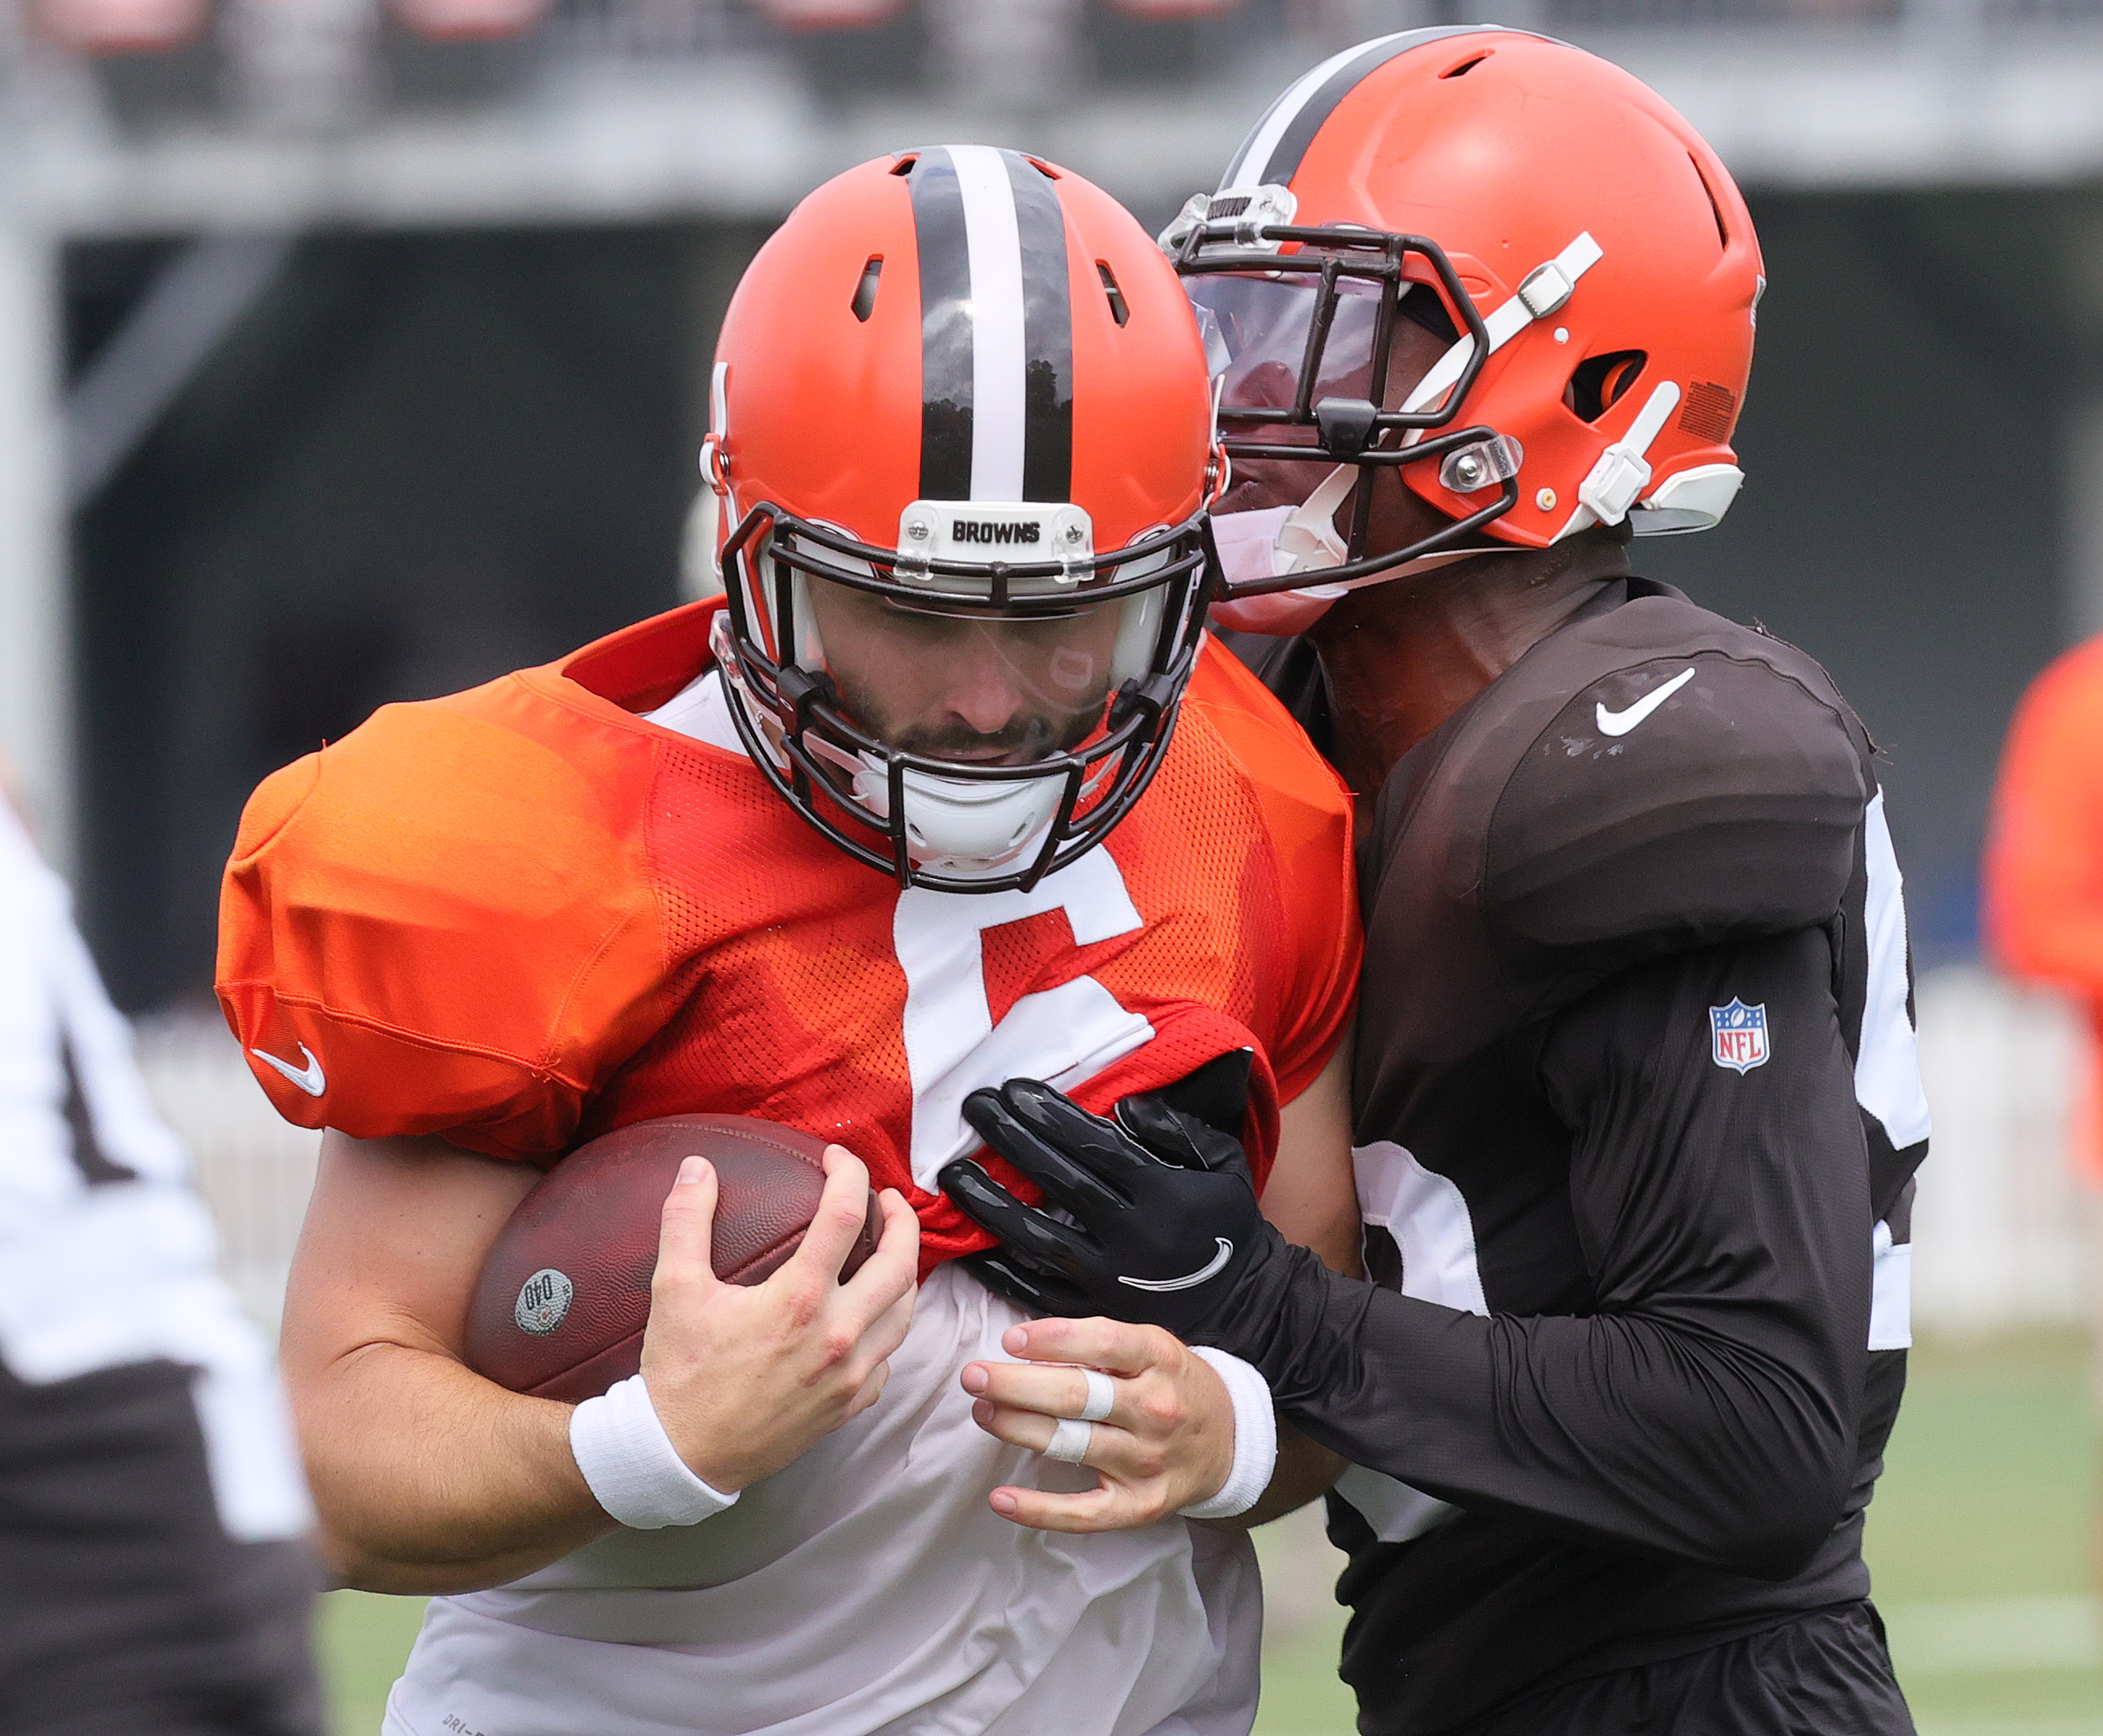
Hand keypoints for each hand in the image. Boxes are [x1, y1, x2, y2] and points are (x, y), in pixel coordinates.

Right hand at [640, 1146, 919, 1492]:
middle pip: (900, 1264)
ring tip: (890, 1250)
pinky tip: (871, 1317)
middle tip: (887, 1200)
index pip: (845, 1216)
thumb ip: (686, 1220)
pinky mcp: (847, 1406)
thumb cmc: (681, 1373)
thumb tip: (698, 1167)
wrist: (680, 1455)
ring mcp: (849, 1376)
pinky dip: (888, 1329)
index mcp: (800, 1300)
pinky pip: (888, 1361)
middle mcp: (837, 1337)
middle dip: (902, 1221)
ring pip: (904, 1313)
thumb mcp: (674, 1289)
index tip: (837, 1159)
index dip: (849, 1174)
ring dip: (904, 1274)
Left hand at [940, 1078, 1280, 1340]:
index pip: (1095, 1145)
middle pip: (1060, 1182)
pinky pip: (1039, 1292)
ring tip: (951, 1174)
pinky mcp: (1097, 1316)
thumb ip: (1178, 1130)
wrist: (1248, 1304)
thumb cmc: (1227, 1224)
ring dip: (991, 1204)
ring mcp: (1110, 1280)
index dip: (1050, 1115)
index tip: (1013, 1088)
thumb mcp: (1223, 1165)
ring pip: (1038, 1239)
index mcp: (1162, 1193)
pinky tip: (966, 1245)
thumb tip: (1125, 1105)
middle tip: (974, 1106)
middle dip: (1012, 1140)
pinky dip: (1000, 1269)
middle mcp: (1132, 1236)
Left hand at [961, 1317, 1234, 1531]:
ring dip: (1017, 1428)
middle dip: (1016, 1385)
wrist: (1229, 1441)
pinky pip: (1082, 1512)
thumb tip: (1028, 1344)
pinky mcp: (1139, 1505)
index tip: (1010, 1340)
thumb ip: (1100, 1344)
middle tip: (974, 1376)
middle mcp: (1154, 1410)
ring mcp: (1146, 1461)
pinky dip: (1038, 1510)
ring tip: (983, 1411)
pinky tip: (1001, 1498)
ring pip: (1070, 1444)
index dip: (1052, 1340)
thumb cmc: (1174, 1385)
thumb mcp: (1152, 1347)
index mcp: (1158, 1361)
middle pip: (1076, 1396)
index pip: (1102, 1343)